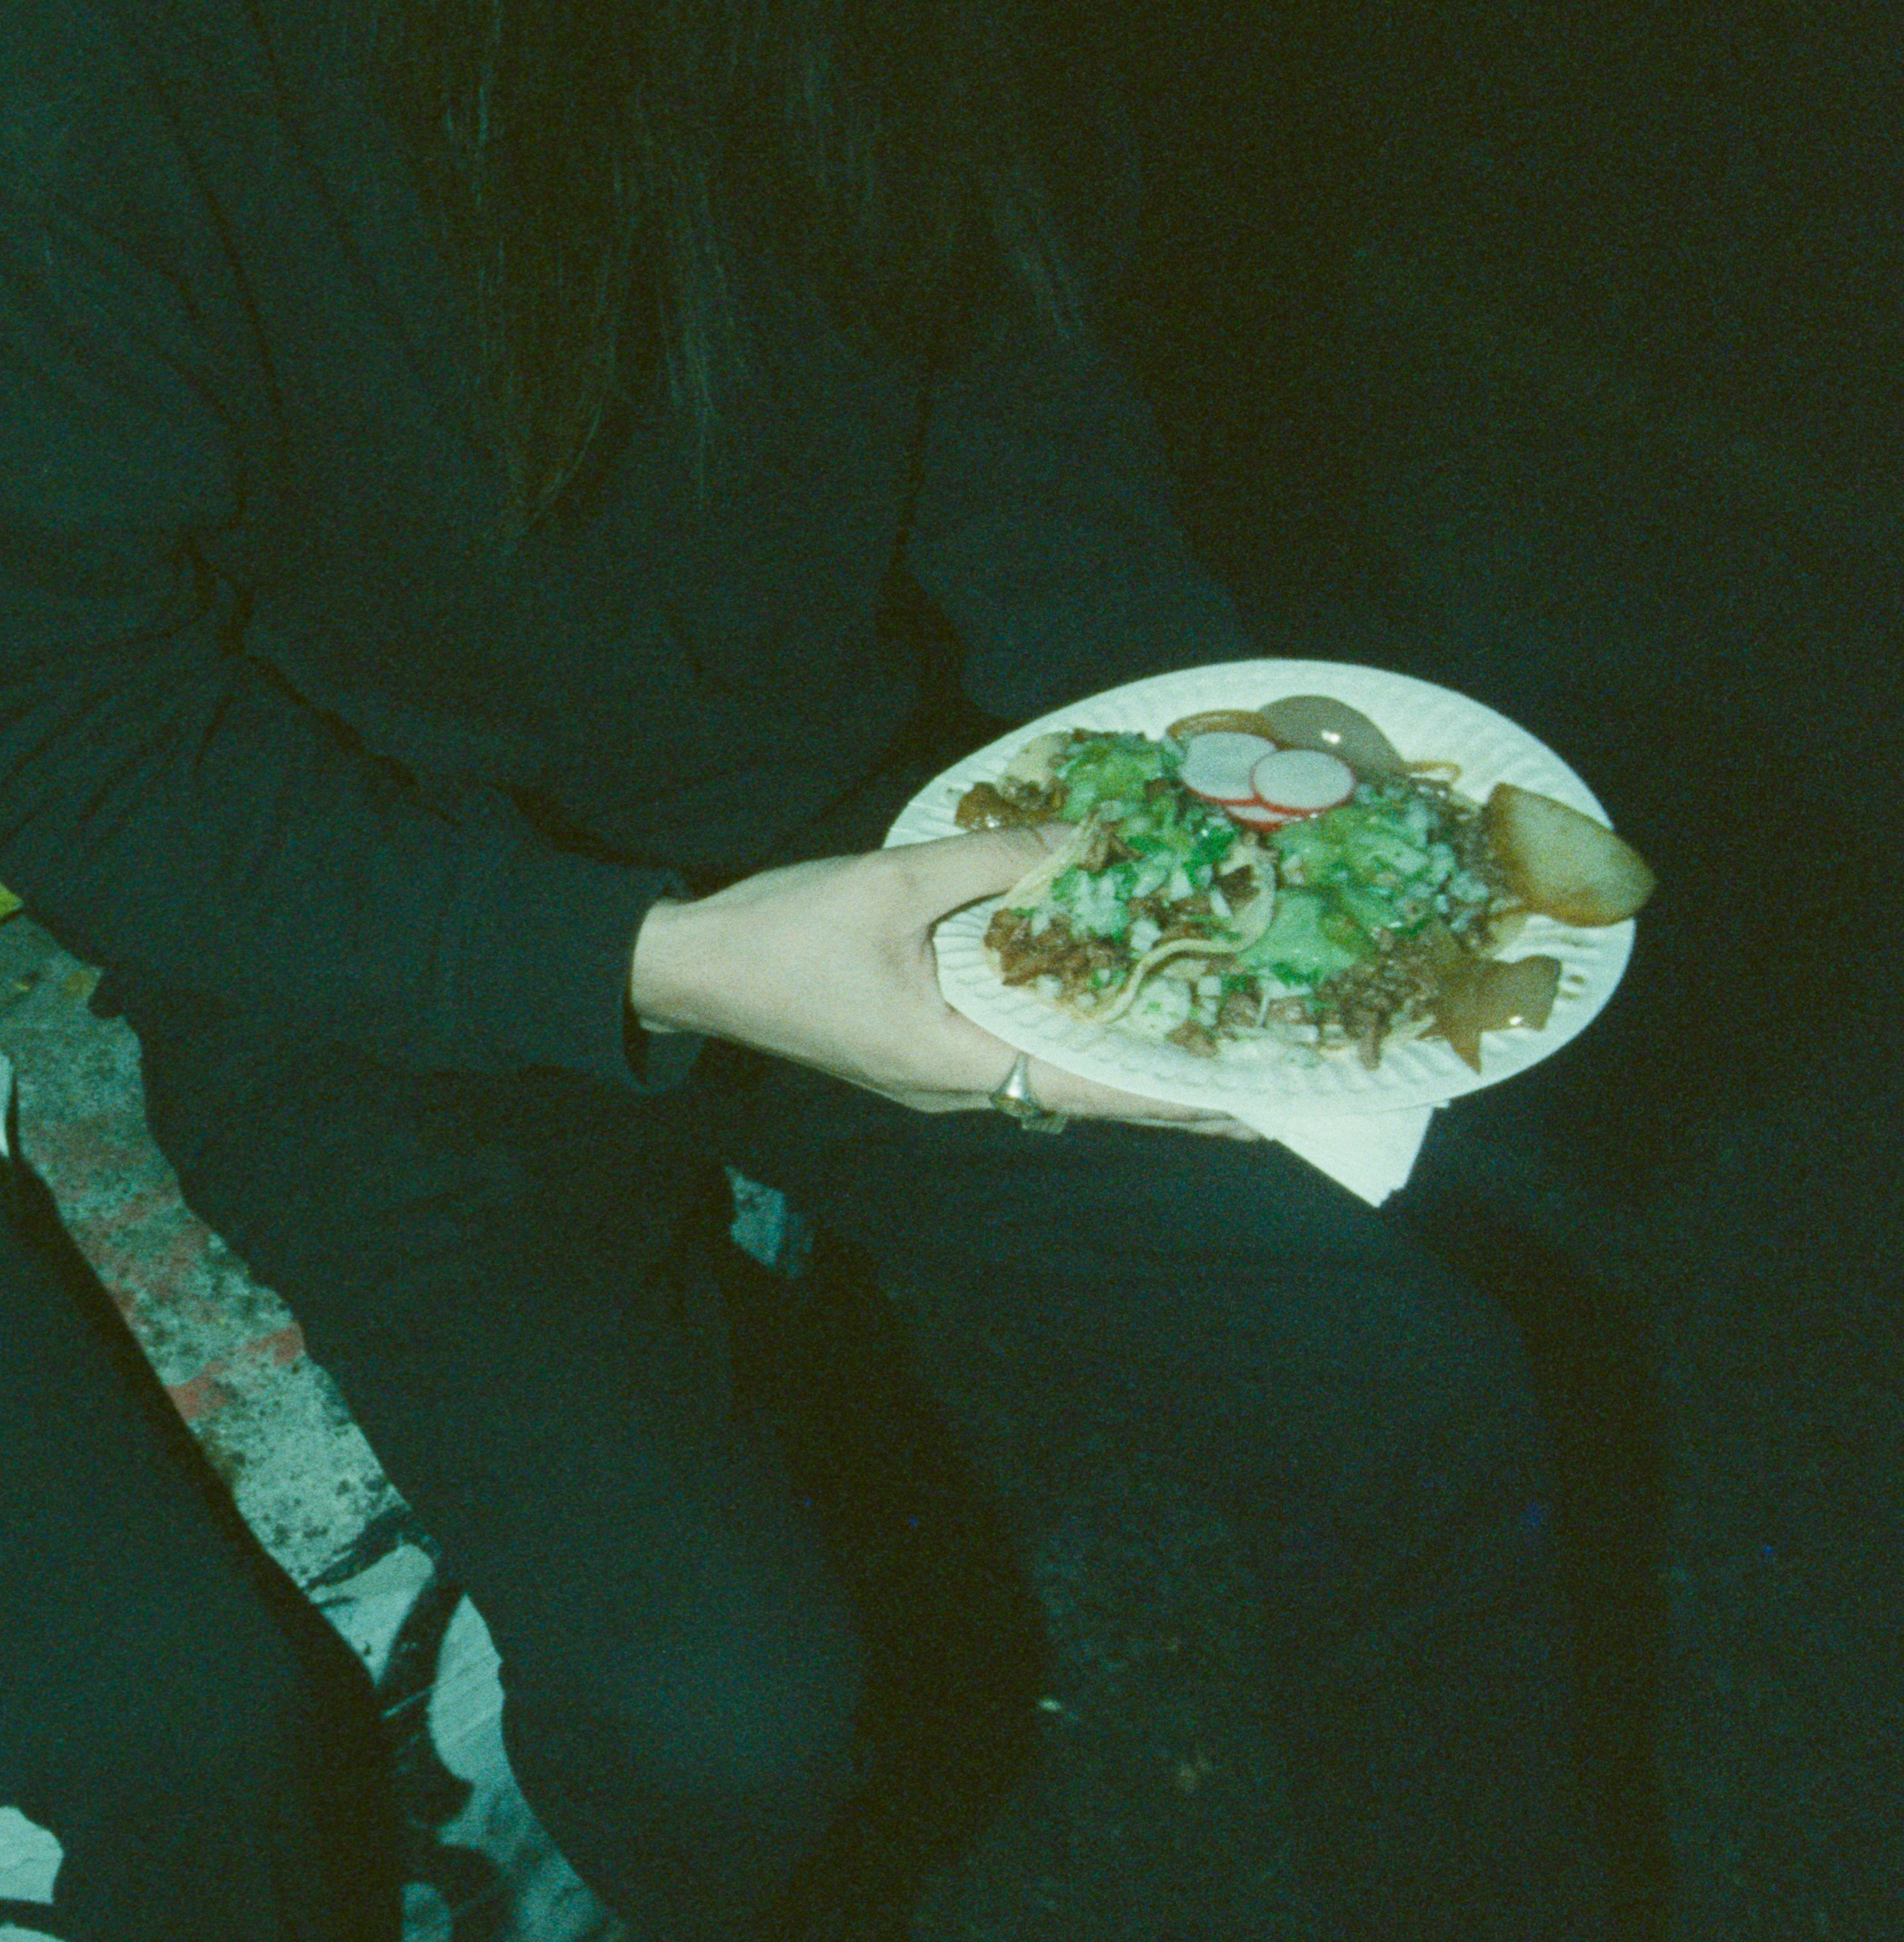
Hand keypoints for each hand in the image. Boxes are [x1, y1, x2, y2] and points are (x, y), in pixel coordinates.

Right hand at [628, 825, 1248, 1133]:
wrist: (688, 968)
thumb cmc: (781, 933)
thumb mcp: (890, 884)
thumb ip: (991, 861)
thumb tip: (1085, 838)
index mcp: (952, 1061)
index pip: (1089, 1089)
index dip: (1175, 1096)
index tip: (1252, 1103)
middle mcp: (955, 1085)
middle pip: (1081, 1091)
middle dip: (1165, 1083)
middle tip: (1254, 1068)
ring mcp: (934, 1075)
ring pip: (1048, 1073)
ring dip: (1117, 1058)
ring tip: (1196, 1037)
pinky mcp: (917, 1053)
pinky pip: (1011, 1051)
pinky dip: (1066, 1035)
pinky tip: (1100, 1006)